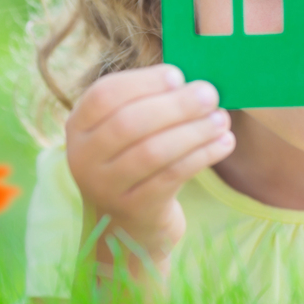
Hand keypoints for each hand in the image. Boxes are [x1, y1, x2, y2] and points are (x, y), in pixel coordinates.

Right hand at [65, 64, 234, 264]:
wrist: (128, 227)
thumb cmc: (136, 163)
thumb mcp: (127, 133)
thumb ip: (150, 103)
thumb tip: (196, 81)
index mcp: (79, 126)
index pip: (105, 94)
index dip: (144, 82)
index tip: (179, 76)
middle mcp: (82, 157)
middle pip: (129, 122)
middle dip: (176, 105)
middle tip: (210, 95)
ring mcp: (105, 187)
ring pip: (153, 151)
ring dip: (194, 131)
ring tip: (222, 120)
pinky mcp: (134, 209)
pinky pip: (172, 176)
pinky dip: (202, 155)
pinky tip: (224, 143)